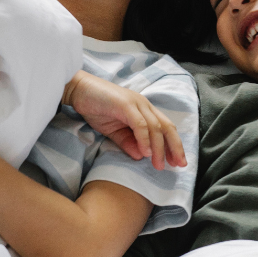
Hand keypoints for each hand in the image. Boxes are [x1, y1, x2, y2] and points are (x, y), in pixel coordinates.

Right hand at [62, 70, 186, 170]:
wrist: (79, 91)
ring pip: (155, 127)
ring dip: (158, 147)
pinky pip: (140, 123)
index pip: (165, 128)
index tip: (177, 163)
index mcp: (144, 110)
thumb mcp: (114, 131)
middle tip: (178, 165)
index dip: (173, 145)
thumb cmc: (97, 108)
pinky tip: (145, 152)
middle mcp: (144, 105)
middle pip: (167, 126)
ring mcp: (136, 103)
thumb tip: (140, 157)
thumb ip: (128, 142)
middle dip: (175, 147)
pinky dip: (144, 138)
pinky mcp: (125, 104)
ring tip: (158, 164)